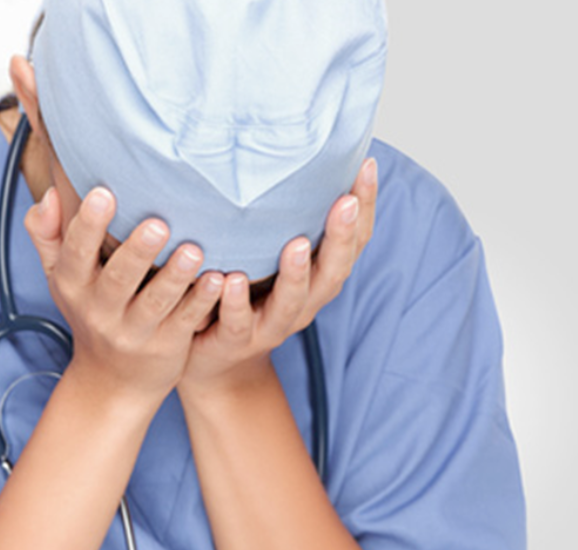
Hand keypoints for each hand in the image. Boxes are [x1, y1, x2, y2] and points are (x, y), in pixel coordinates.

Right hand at [25, 187, 224, 405]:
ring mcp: (135, 331)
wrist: (110, 382)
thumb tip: (51, 194)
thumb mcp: (60, 278)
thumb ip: (47, 234)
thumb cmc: (89, 312)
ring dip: (175, 276)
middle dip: (137, 252)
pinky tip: (216, 280)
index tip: (103, 192)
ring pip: (156, 302)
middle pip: (119, 279)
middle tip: (158, 224)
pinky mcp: (167, 344)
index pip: (76, 253)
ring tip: (193, 251)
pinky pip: (185, 320)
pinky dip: (201, 301)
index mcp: (73, 287)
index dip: (87, 225)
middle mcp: (101, 311)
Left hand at [179, 158, 378, 394]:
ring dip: (296, 274)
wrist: (215, 363)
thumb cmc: (246, 299)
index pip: (352, 242)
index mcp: (317, 280)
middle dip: (342, 237)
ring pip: (292, 301)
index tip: (365, 165)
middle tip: (345, 201)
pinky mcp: (236, 341)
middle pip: (333, 272)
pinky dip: (237, 302)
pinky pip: (238, 322)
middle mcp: (304, 303)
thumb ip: (280, 222)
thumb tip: (287, 155)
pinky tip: (233, 280)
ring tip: (296, 244)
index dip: (364, 208)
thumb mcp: (268, 259)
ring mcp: (271, 325)